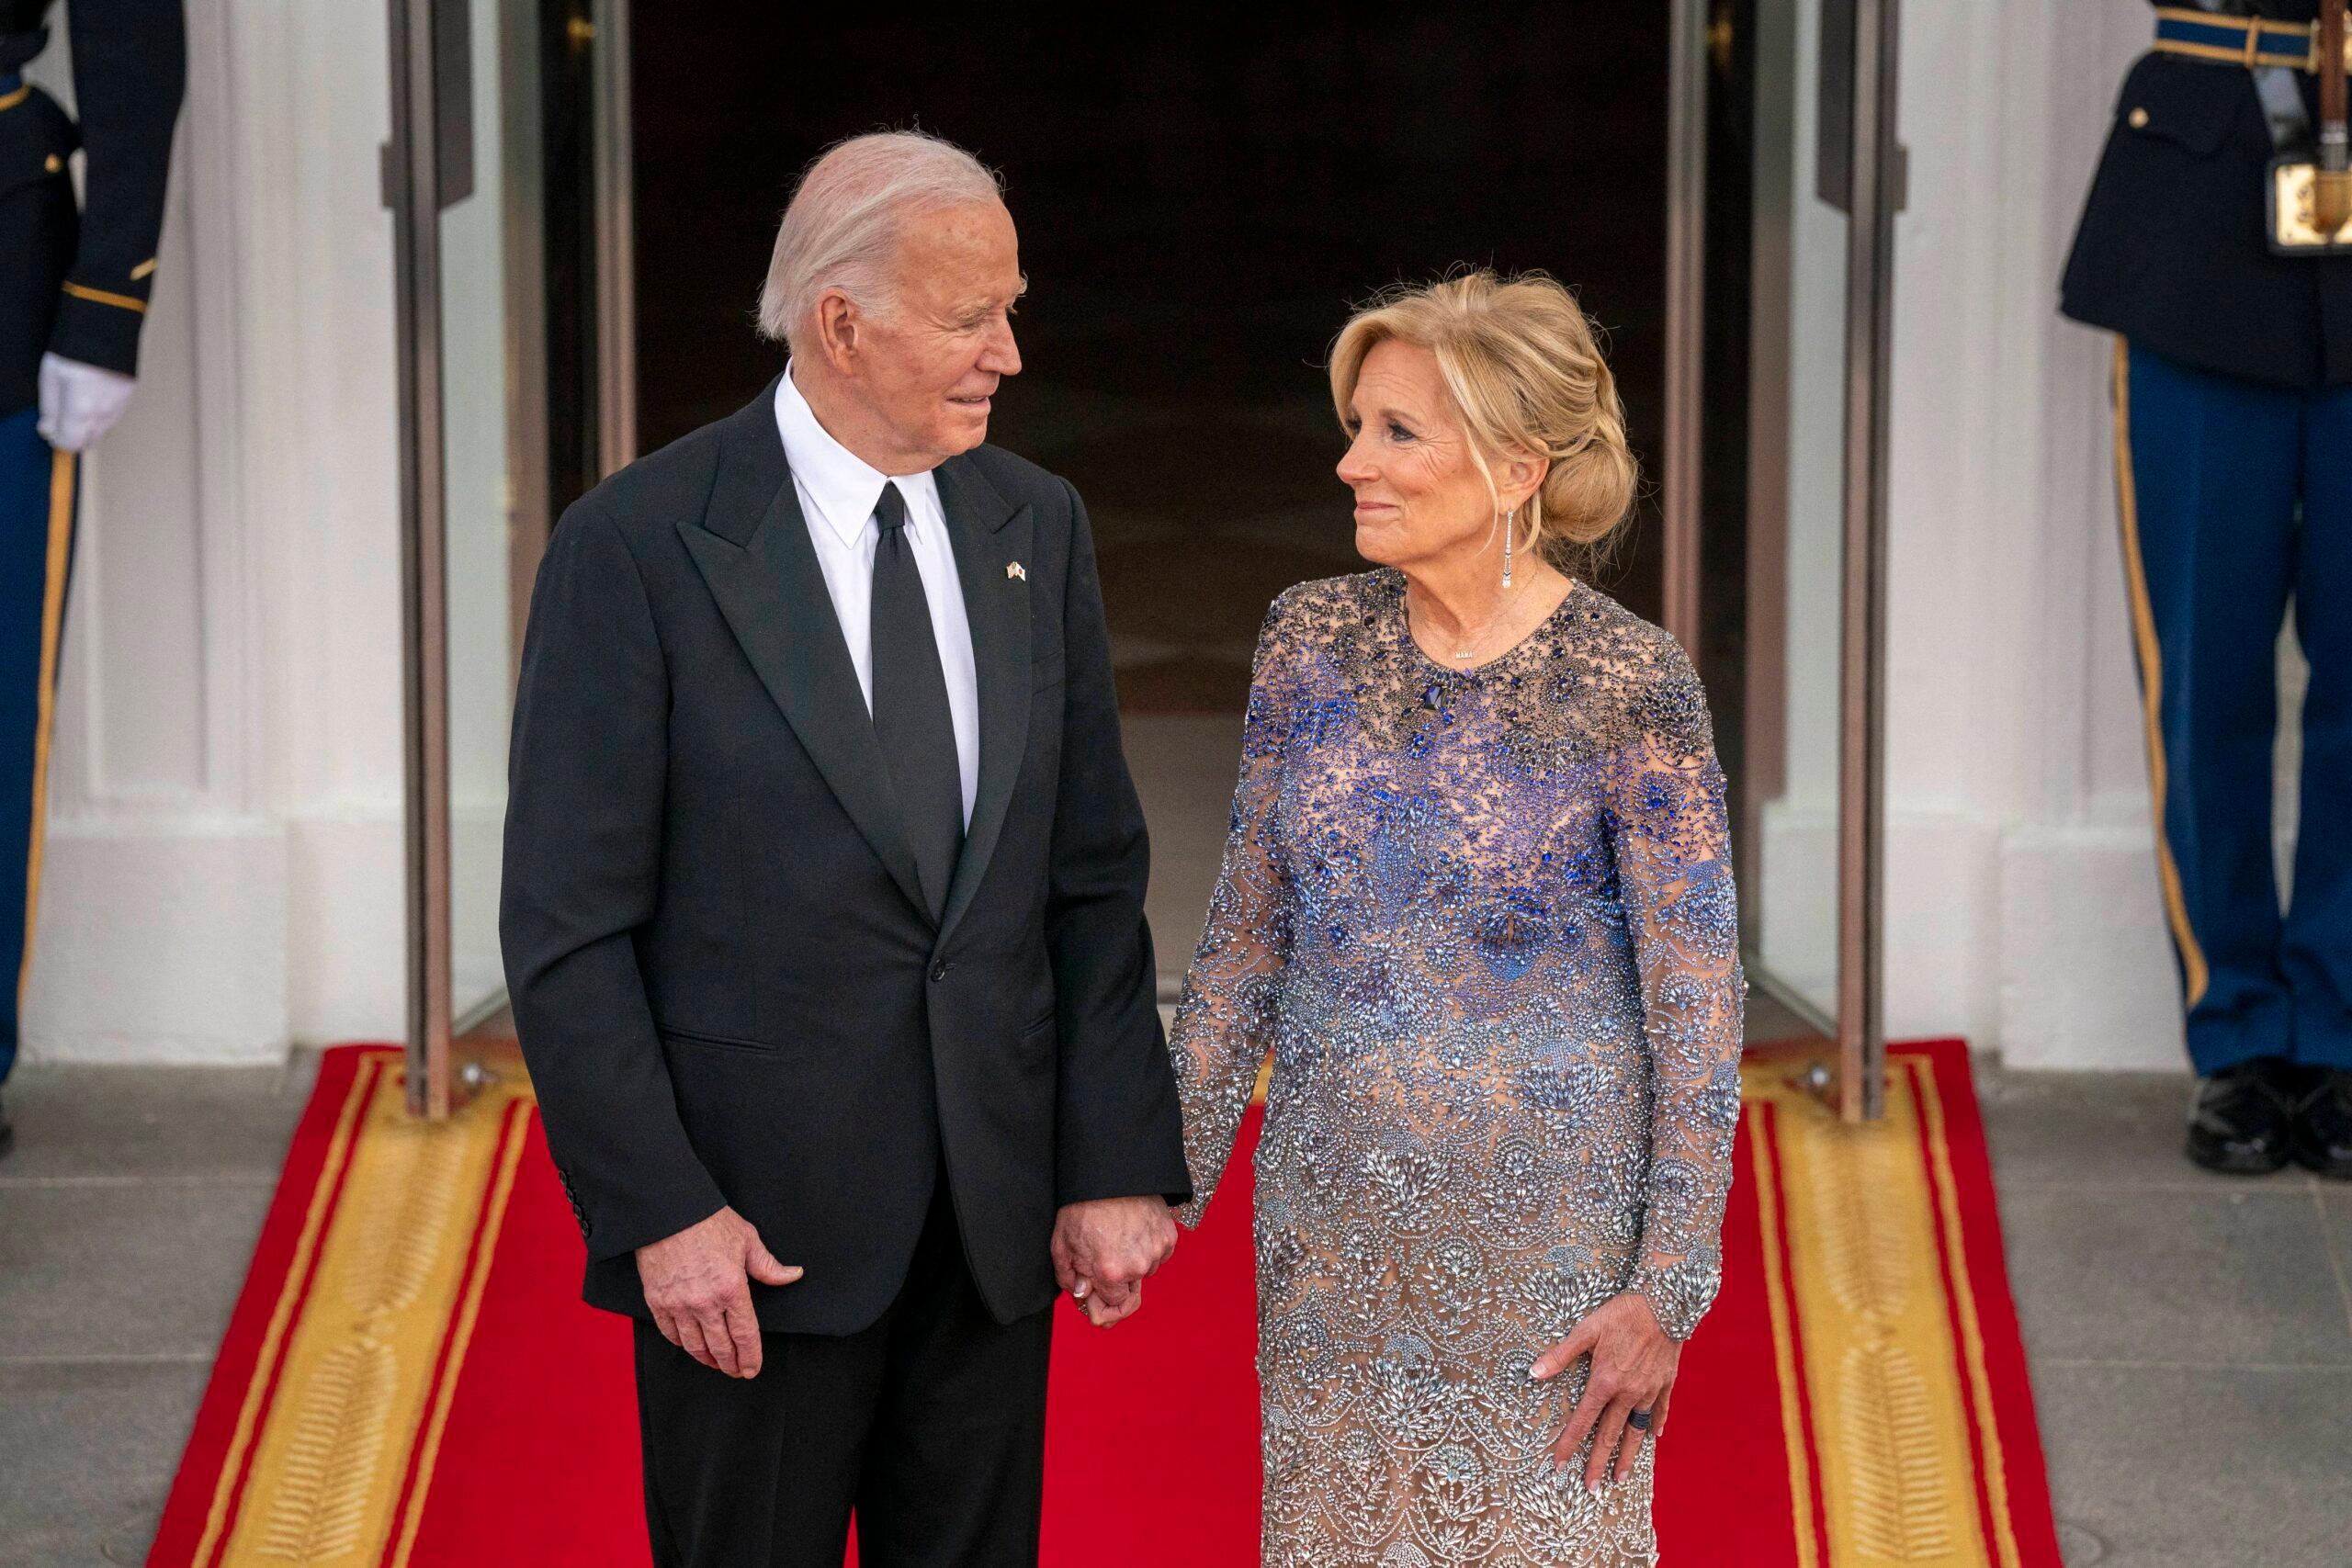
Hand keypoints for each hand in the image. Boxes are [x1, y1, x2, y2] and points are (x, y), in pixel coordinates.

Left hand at [36, 353, 135, 452]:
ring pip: (102, 431)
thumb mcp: (49, 378)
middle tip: (62, 419)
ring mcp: (118, 407)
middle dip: (74, 435)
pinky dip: (100, 416)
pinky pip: (112, 418)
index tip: (51, 429)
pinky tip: (93, 398)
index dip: (57, 440)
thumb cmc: (74, 350)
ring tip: (77, 405)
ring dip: (88, 426)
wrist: (105, 329)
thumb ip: (49, 409)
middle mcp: (102, 414)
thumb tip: (49, 429)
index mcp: (80, 410)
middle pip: (88, 442)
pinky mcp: (127, 398)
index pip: (70, 443)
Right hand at [635, 1205, 801, 1377]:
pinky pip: (670, 1333)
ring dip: (707, 1359)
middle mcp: (705, 1302)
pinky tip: (690, 1345)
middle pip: (720, 1346)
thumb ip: (769, 1266)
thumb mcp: (747, 1239)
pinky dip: (682, 1344)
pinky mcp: (657, 1301)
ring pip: (694, 1345)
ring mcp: (678, 1304)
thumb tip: (793, 1275)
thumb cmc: (709, 1222)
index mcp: (732, 1288)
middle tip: (736, 1371)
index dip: (750, 1357)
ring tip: (716, 1363)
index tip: (752, 1369)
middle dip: (730, 1364)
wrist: (669, 1211)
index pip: (745, 1334)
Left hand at [1051, 1195, 1176, 1328]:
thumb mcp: (1062, 1243)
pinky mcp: (1169, 1235)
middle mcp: (1138, 1266)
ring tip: (1117, 1239)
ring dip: (1133, 1265)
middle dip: (1117, 1285)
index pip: (1115, 1305)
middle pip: (1131, 1292)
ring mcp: (1156, 1250)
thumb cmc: (1083, 1205)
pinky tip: (1133, 1232)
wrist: (1109, 1173)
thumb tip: (1083, 1294)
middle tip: (1105, 1265)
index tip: (1097, 1294)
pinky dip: (1147, 1248)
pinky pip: (1159, 1254)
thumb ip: (1069, 1278)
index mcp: (1110, 1272)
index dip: (1103, 1299)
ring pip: (1145, 1272)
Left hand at [1531, 1292, 1681, 1490]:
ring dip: (1628, 1456)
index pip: (1582, 1421)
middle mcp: (1627, 1393)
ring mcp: (1649, 1391)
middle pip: (1609, 1435)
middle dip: (1597, 1463)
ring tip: (1620, 1478)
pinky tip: (1653, 1438)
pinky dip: (1655, 1425)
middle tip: (1591, 1489)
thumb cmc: (1622, 1313)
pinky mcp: (1665, 1383)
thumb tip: (1533, 1372)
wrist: (1665, 1303)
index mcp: (1604, 1382)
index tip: (1559, 1466)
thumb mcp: (1586, 1329)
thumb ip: (1560, 1355)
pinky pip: (1659, 1410)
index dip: (1569, 1444)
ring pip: (1636, 1431)